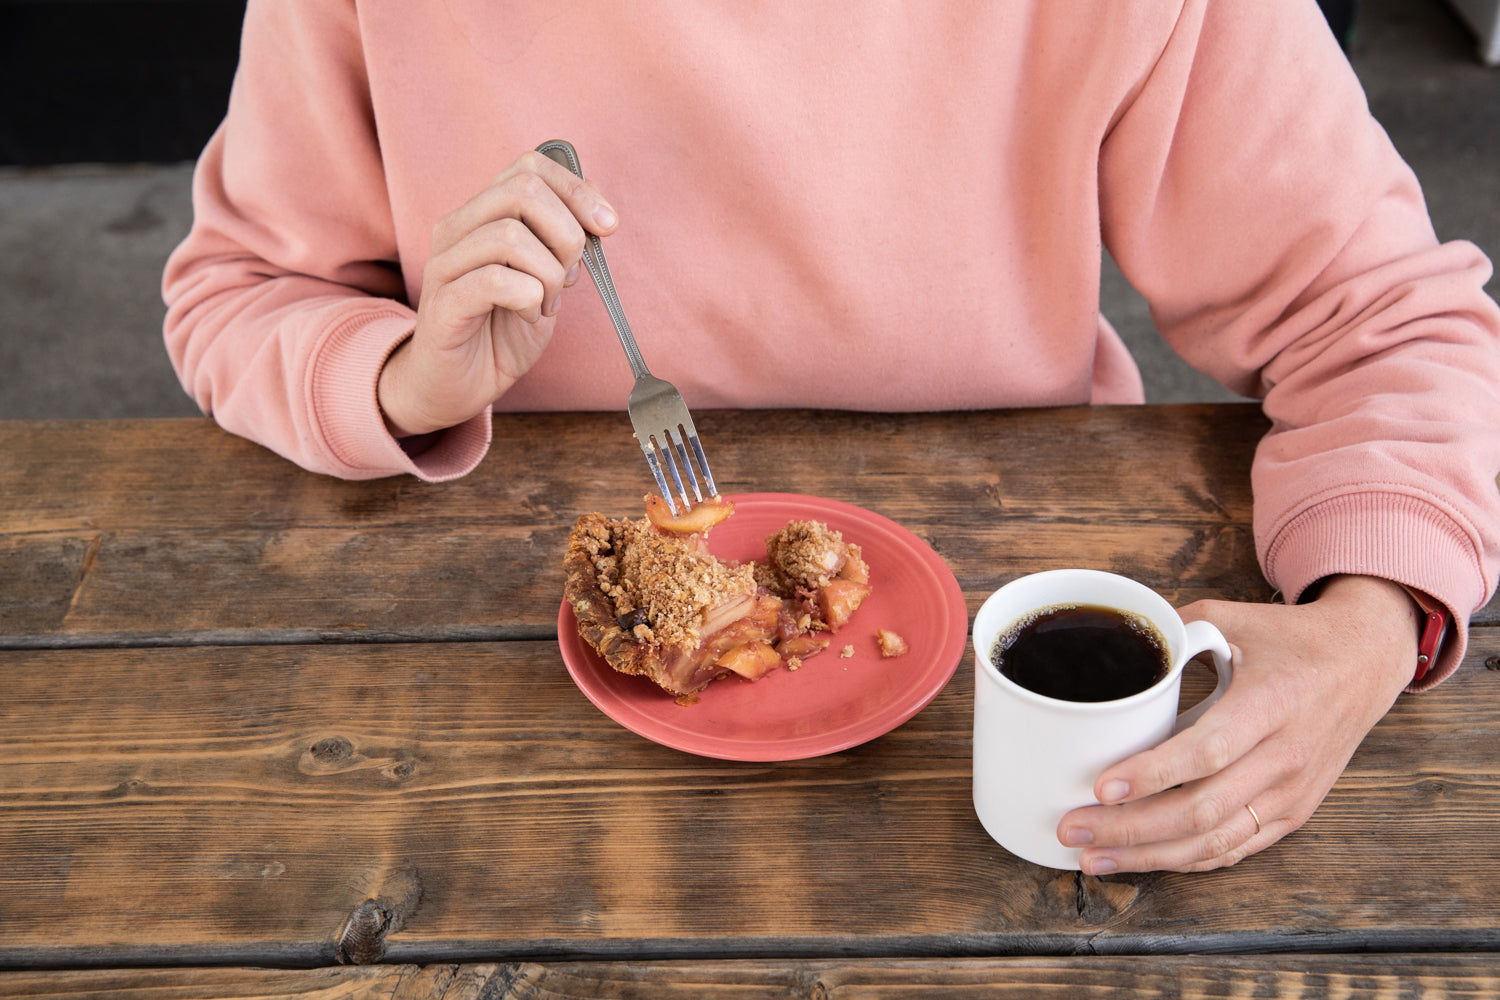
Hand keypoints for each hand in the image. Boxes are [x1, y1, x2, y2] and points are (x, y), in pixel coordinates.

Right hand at [377, 151, 619, 436]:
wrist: (455, 386)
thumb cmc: (499, 332)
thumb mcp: (543, 281)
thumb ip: (562, 245)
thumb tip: (597, 212)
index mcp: (481, 215)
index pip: (529, 166)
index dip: (577, 190)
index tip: (607, 226)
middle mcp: (457, 230)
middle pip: (522, 190)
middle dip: (567, 233)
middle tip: (570, 276)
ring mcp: (445, 265)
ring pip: (510, 235)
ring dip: (548, 273)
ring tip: (547, 303)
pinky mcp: (443, 304)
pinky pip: (494, 282)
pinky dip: (528, 299)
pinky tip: (529, 316)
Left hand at [1057, 575, 1418, 872]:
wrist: (1366, 663)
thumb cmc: (1293, 639)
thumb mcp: (1235, 618)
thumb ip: (1173, 630)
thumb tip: (1114, 638)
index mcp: (1271, 703)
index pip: (1207, 750)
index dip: (1152, 774)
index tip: (1101, 786)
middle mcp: (1285, 755)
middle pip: (1202, 809)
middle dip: (1131, 828)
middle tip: (1073, 828)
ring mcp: (1292, 791)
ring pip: (1216, 840)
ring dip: (1150, 855)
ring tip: (1094, 857)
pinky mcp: (1294, 811)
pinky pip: (1237, 848)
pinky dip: (1188, 859)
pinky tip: (1145, 859)